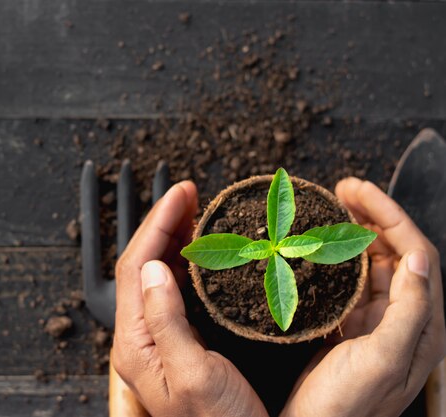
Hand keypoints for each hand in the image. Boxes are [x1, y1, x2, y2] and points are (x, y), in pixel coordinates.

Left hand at [112, 181, 268, 416]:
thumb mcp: (194, 374)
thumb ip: (167, 321)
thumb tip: (153, 267)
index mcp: (136, 342)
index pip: (136, 266)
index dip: (158, 223)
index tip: (182, 194)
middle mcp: (139, 337)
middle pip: (142, 264)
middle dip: (164, 222)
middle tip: (190, 193)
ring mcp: (156, 338)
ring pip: (157, 273)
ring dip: (173, 238)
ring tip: (196, 211)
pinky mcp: (176, 341)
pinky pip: (173, 290)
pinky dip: (185, 262)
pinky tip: (201, 250)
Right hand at [282, 177, 445, 416]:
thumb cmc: (349, 405)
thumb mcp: (385, 359)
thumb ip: (409, 310)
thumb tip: (415, 257)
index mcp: (423, 324)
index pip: (415, 253)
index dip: (389, 216)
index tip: (357, 191)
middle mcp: (404, 318)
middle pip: (395, 252)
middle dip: (372, 215)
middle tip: (341, 189)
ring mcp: (376, 321)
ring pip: (372, 264)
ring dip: (354, 233)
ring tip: (331, 208)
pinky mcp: (351, 327)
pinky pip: (350, 282)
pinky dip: (337, 259)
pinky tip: (321, 247)